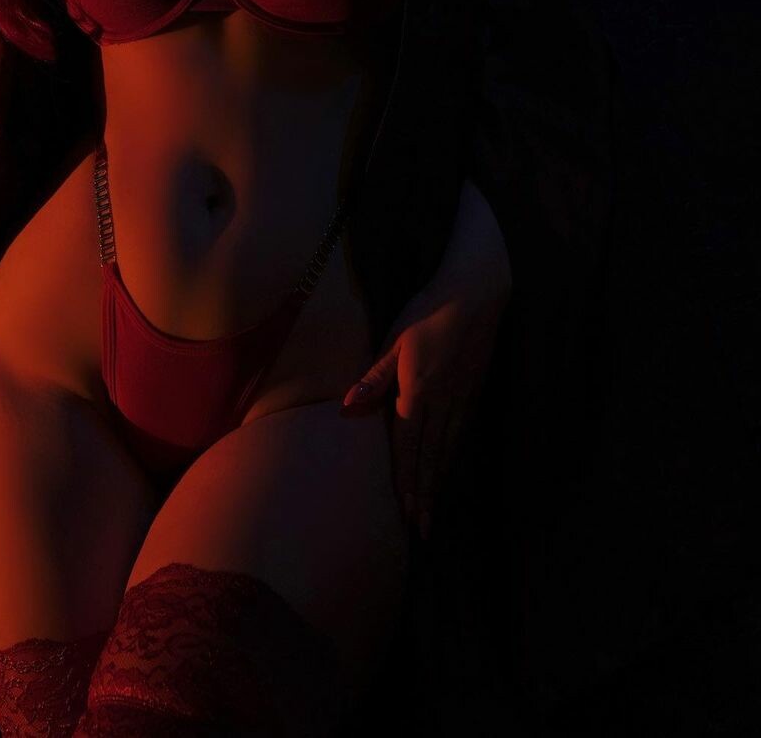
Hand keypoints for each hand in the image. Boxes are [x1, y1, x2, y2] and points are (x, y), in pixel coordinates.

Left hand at [339, 272, 510, 539]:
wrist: (476, 294)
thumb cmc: (427, 312)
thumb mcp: (394, 340)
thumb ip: (374, 378)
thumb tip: (347, 408)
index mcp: (418, 392)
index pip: (408, 446)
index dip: (406, 480)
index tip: (406, 511)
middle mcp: (442, 402)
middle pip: (431, 457)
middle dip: (424, 494)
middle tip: (423, 529)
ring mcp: (461, 398)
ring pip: (447, 449)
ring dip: (438, 481)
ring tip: (433, 509)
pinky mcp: (473, 390)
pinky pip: (460, 432)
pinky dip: (451, 456)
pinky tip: (447, 466)